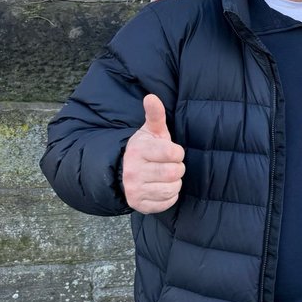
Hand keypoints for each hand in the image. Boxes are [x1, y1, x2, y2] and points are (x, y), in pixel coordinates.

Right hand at [121, 94, 185, 213]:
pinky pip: (167, 202)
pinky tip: (162, 187)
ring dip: (175, 182)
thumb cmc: (146, 149)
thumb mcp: (151, 131)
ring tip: (166, 176)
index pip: (173, 153)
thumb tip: (151, 96)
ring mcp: (134, 190)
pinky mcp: (138, 205)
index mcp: (138, 150)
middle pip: (174, 172)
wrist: (124, 172)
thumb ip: (155, 114)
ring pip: (172, 189)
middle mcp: (133, 171)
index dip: (177, 153)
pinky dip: (170, 196)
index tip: (171, 152)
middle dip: (177, 168)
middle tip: (169, 165)